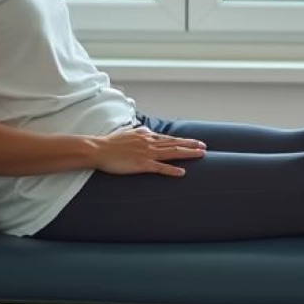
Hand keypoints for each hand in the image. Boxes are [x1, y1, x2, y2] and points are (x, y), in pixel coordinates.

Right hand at [91, 126, 205, 176]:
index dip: (184, 140)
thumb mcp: (128, 134)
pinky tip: (182, 172)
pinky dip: (172, 170)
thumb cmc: (110, 144)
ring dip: (188, 154)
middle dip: (191, 145)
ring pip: (172, 153)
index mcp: (146, 136)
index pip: (169, 138)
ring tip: (201, 155)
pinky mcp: (141, 164)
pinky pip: (160, 168)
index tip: (195, 142)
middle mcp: (149, 143)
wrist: (98, 149)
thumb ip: (140, 133)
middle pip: (175, 144)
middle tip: (205, 147)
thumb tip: (147, 130)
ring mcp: (146, 153)